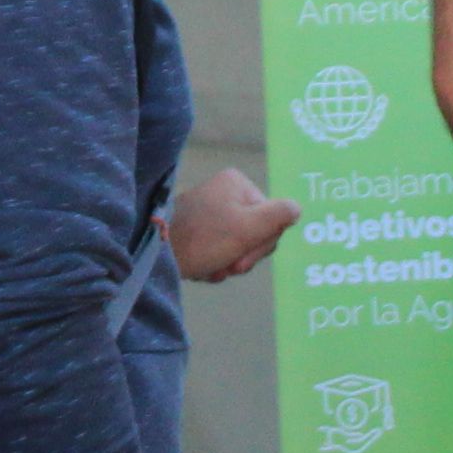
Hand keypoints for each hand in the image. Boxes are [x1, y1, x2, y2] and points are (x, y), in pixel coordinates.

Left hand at [166, 167, 300, 283]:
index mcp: (238, 184)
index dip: (261, 244)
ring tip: (212, 267)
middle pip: (255, 232)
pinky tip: (203, 269)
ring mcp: (210, 211)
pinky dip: (215, 264)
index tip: (242, 256)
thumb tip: (297, 208)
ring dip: (228, 263)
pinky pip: (220, 250)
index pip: (272, 219)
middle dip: (243, 256)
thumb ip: (278, 216)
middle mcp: (224, 192)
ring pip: (238, 246)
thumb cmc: (202, 239)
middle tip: (226, 264)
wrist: (155, 255)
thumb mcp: (247, 228)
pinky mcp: (197, 230)